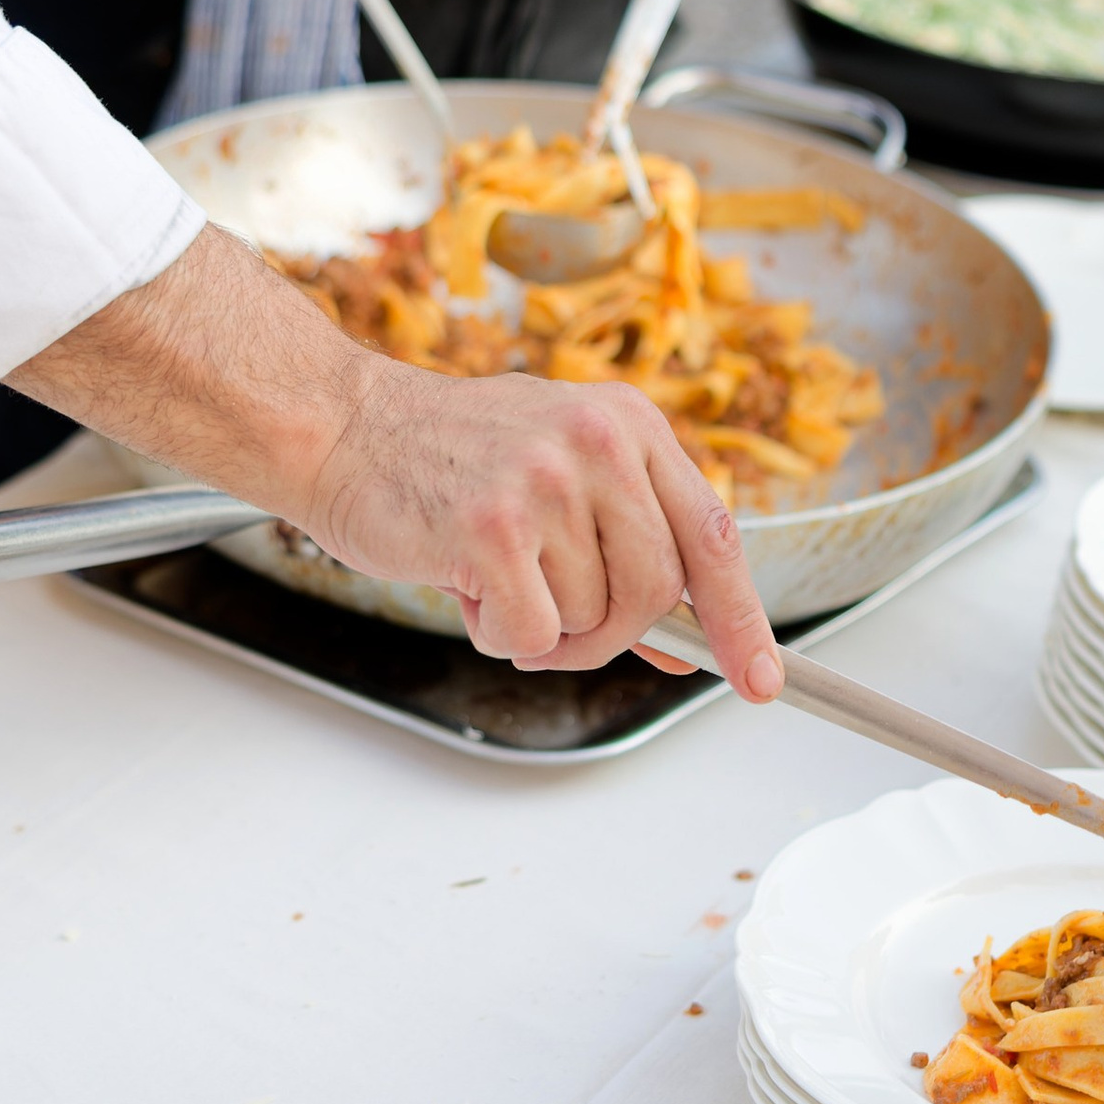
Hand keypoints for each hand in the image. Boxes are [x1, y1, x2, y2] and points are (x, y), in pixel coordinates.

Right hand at [12, 227, 784, 694]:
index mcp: (628, 423)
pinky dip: (501, 634)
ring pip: (592, 618)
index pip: (713, 534)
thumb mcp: (560, 475)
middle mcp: (599, 443)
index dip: (739, 617)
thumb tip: (686, 643)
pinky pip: (533, 634)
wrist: (342, 427)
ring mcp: (547, 482)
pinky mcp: (493, 527)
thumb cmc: (450, 458)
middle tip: (556, 619)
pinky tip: (468, 586)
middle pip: (656, 592)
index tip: (761, 679)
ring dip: (543, 626)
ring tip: (495, 575)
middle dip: (610, 631)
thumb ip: (628, 546)